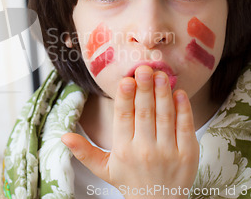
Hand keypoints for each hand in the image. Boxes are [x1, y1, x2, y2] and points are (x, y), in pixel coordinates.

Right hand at [61, 66, 198, 198]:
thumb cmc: (130, 182)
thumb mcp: (104, 169)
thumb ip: (85, 151)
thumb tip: (63, 136)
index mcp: (123, 150)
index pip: (123, 118)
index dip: (124, 98)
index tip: (125, 80)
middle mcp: (144, 150)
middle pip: (144, 113)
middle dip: (144, 88)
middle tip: (144, 68)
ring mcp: (168, 152)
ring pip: (165, 116)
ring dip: (163, 93)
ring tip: (160, 74)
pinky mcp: (187, 154)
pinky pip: (185, 127)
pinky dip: (183, 109)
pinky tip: (179, 93)